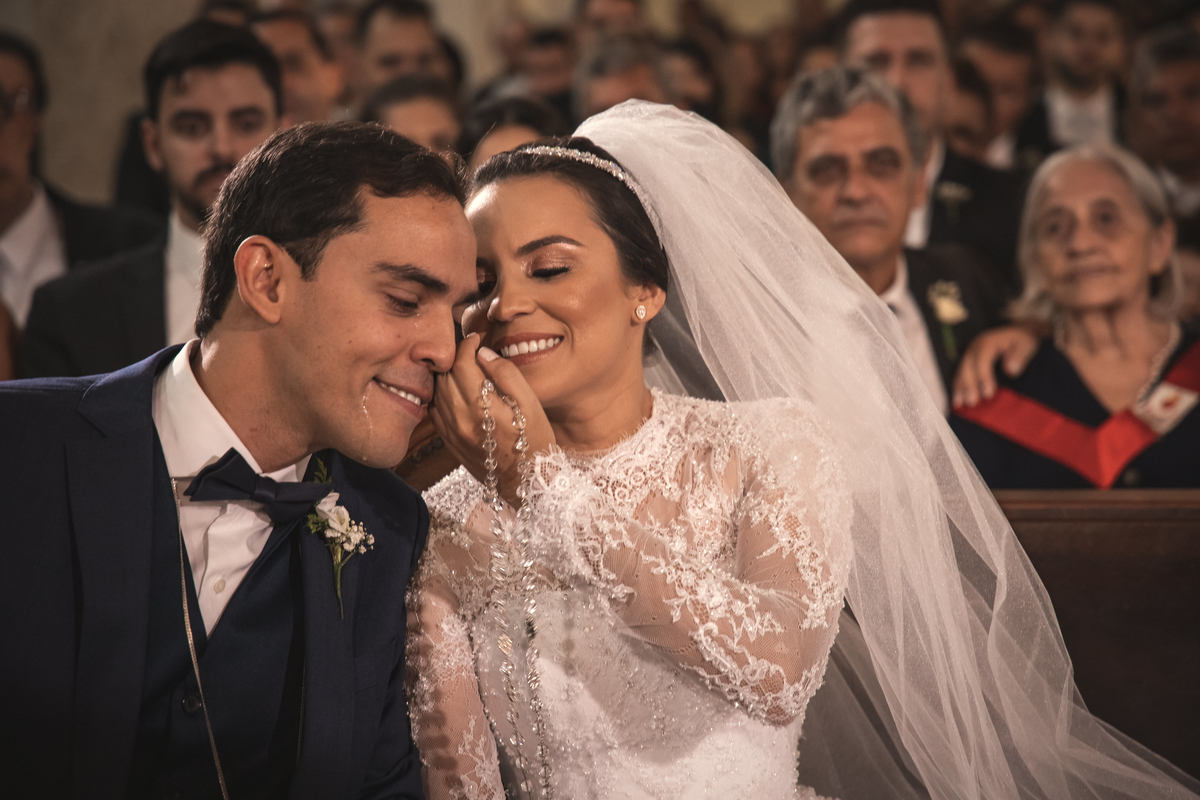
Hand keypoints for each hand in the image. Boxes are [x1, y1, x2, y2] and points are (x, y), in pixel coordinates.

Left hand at [429, 334, 554, 506]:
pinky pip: (435, 412)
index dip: (467, 345)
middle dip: (456, 357)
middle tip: (471, 351)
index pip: (462, 363)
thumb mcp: (530, 403)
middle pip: (445, 376)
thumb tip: (483, 353)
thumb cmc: (535, 440)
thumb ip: (506, 374)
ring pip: (437, 392)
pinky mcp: (450, 443)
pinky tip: (456, 392)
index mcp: (482, 407)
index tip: (477, 339)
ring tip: (464, 369)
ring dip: (447, 376)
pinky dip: (441, 396)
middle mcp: (461, 419)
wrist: (528, 483)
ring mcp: (452, 433)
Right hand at [952, 324, 1041, 407]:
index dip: (983, 376)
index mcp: (988, 342)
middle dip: (968, 385)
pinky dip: (958, 388)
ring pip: (960, 372)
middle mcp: (974, 347)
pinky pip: (960, 375)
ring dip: (960, 388)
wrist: (1016, 334)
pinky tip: (957, 401)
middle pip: (967, 366)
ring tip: (960, 404)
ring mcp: (969, 354)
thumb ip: (1020, 356)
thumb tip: (1010, 369)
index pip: (982, 359)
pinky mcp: (968, 362)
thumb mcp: (1026, 345)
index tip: (988, 394)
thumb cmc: (1022, 342)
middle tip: (972, 402)